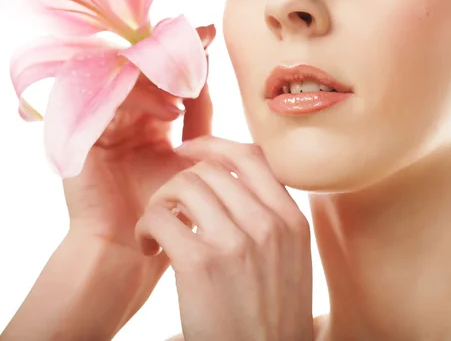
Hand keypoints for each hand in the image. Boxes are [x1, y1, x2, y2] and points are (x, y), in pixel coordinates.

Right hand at [61, 24, 215, 310]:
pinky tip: (171, 112)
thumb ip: (200, 118)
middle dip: (172, 46)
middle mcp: (122, 111)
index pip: (163, 68)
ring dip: (161, 74)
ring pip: (125, 72)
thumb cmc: (169, 208)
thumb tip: (212, 76)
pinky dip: (142, 99)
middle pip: (141, 60)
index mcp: (147, 115)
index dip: (184, 47)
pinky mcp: (82, 134)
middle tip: (201, 35)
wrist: (132, 249)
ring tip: (191, 89)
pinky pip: (108, 98)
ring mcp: (100, 119)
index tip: (211, 31)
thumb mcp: (192, 155)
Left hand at [135, 136, 314, 340]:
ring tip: (159, 228)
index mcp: (292, 220)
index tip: (190, 150)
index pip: (252, 156)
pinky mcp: (200, 264)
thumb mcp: (291, 259)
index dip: (214, 145)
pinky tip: (150, 246)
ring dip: (162, 202)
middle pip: (211, 169)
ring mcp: (236, 242)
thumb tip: (235, 182)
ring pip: (184, 186)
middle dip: (181, 180)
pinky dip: (147, 226)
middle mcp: (268, 224)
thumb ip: (272, 218)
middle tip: (171, 205)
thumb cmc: (272, 316)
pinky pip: (161, 217)